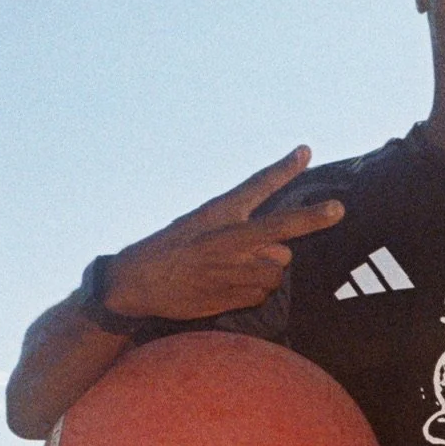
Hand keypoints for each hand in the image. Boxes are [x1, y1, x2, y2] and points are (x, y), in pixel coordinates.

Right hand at [102, 147, 342, 321]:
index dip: (284, 169)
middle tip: (244, 254)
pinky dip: (255, 292)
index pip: (257, 185)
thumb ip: (240, 229)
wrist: (138, 283)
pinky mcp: (232, 295)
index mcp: (220, 213)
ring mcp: (233, 268)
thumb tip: (280, 249)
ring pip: (278, 270)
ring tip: (234, 272)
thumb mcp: (199, 224)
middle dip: (275, 250)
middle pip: (284, 241)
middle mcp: (230, 238)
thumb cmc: (171, 250)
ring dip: (266, 272)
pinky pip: (264, 293)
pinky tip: (228, 287)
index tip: (306, 150)